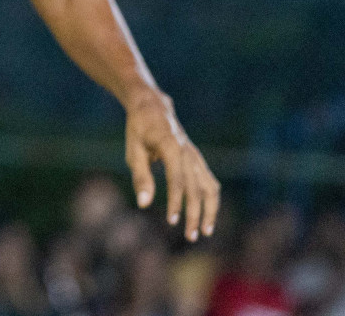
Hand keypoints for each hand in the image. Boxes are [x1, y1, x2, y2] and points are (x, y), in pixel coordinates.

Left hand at [124, 87, 219, 241]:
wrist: (153, 107)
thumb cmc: (139, 130)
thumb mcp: (133, 151)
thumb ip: (140, 177)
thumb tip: (144, 204)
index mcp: (170, 145)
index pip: (176, 179)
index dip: (175, 201)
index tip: (171, 221)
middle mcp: (187, 151)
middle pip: (195, 187)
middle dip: (194, 213)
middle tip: (189, 236)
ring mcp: (195, 155)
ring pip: (209, 186)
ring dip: (209, 210)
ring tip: (204, 231)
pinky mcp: (197, 159)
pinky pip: (209, 182)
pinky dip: (211, 200)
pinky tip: (207, 216)